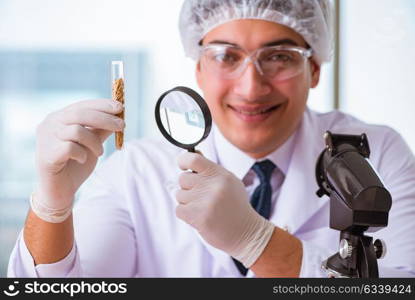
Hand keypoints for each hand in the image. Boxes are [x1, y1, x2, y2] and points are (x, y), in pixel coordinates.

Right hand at [35, 99, 123, 213]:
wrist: (60, 192)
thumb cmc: (75, 165)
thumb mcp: (92, 144)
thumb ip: (102, 130)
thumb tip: (119, 117)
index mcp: (60, 118)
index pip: (82, 105)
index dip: (102, 105)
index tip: (120, 107)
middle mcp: (50, 124)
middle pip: (80, 114)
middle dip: (104, 119)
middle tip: (122, 126)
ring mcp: (45, 139)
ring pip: (77, 131)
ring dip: (94, 142)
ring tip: (99, 153)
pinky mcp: (46, 155)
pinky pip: (70, 148)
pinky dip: (82, 154)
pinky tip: (82, 160)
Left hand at [176, 152, 274, 266]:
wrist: (246, 232)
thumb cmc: (235, 206)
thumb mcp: (229, 182)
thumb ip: (211, 169)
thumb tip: (192, 155)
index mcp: (220, 174)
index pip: (193, 159)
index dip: (182, 160)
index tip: (182, 166)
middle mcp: (212, 185)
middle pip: (182, 179)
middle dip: (187, 187)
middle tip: (201, 196)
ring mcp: (204, 201)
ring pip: (179, 195)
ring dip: (187, 202)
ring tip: (204, 208)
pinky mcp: (198, 216)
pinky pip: (179, 209)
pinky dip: (186, 214)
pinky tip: (200, 216)